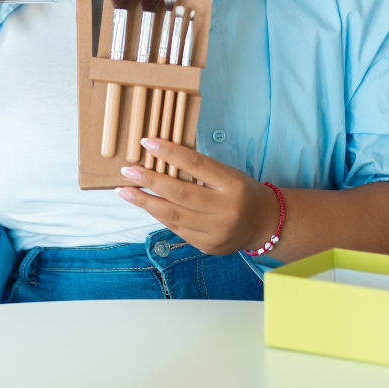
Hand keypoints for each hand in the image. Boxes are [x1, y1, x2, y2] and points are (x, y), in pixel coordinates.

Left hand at [115, 138, 279, 255]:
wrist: (264, 224)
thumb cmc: (241, 191)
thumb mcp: (228, 174)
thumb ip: (199, 169)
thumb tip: (161, 156)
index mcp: (233, 184)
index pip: (197, 165)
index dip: (170, 152)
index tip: (147, 142)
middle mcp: (225, 210)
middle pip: (180, 193)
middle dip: (149, 181)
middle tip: (128, 171)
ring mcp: (216, 231)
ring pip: (173, 215)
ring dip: (145, 202)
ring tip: (124, 191)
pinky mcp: (207, 246)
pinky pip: (176, 228)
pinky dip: (158, 215)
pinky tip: (145, 205)